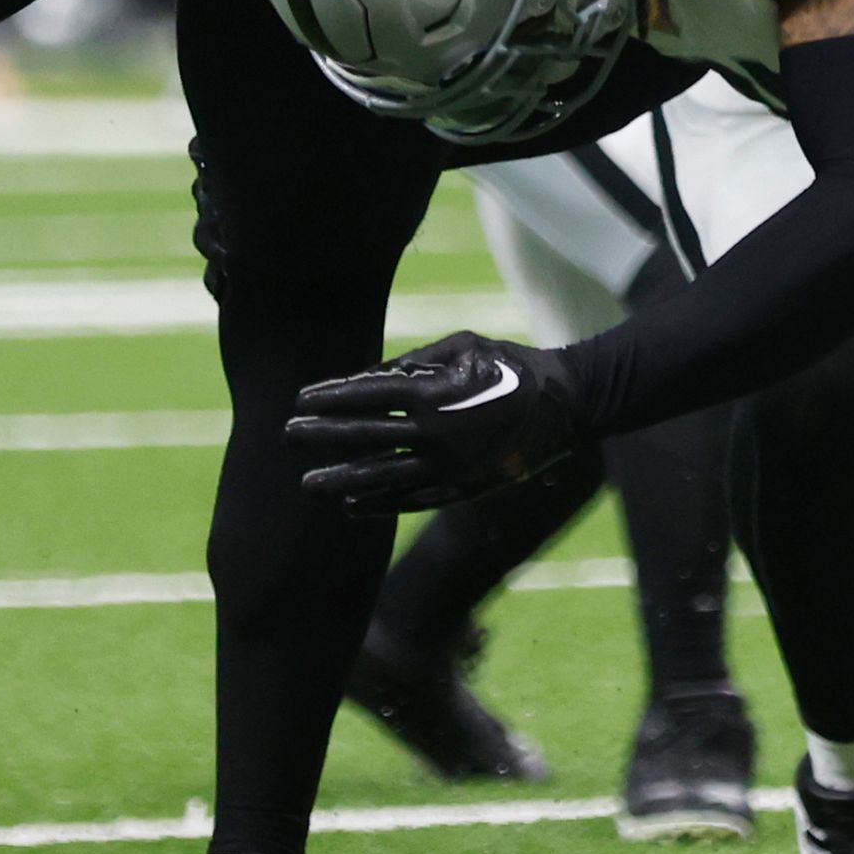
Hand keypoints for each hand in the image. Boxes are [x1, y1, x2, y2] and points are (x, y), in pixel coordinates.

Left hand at [284, 332, 588, 511]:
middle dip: (321, 436)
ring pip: (381, 477)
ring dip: (339, 480)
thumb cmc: (509, 365)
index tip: (299, 399)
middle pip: (364, 437)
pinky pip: (411, 500)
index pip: (367, 395)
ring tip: (307, 483)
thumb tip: (364, 377)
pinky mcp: (462, 489)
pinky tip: (350, 506)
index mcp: (435, 392)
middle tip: (287, 434)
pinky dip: (379, 504)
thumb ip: (412, 361)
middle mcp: (436, 433)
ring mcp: (449, 467)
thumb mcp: (462, 347)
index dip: (330, 397)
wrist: (565, 405)